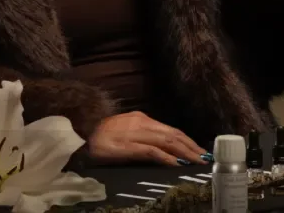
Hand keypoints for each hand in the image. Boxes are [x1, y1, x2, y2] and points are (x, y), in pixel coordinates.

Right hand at [87, 111, 208, 165]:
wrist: (78, 134)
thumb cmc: (100, 136)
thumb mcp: (125, 132)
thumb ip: (143, 136)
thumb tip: (163, 148)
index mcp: (142, 119)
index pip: (171, 130)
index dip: (188, 140)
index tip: (200, 150)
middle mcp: (141, 123)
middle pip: (173, 134)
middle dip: (191, 146)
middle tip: (205, 157)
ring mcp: (135, 134)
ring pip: (167, 141)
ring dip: (184, 152)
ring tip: (197, 161)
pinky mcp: (127, 146)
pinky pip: (151, 151)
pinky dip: (166, 157)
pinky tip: (176, 164)